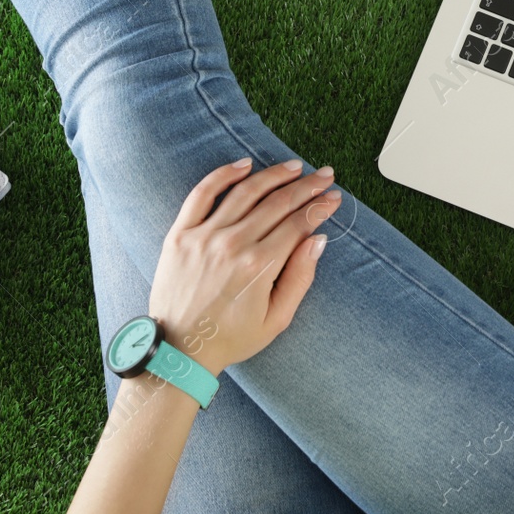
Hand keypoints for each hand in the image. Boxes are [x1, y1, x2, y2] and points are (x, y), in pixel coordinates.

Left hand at [147, 157, 339, 374]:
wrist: (180, 349)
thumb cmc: (231, 338)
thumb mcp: (277, 319)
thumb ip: (300, 278)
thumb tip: (317, 240)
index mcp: (259, 266)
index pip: (298, 223)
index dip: (320, 207)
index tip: (333, 197)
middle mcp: (232, 244)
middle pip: (278, 203)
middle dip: (307, 187)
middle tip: (325, 176)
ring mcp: (204, 236)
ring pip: (246, 192)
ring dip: (274, 175)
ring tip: (294, 167)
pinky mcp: (180, 234)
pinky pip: (203, 194)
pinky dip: (224, 174)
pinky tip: (244, 164)